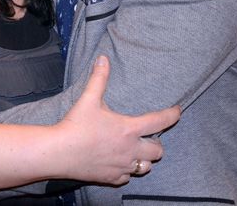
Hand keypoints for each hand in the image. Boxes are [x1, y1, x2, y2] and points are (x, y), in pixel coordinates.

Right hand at [54, 55, 179, 185]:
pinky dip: (126, 171)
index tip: (177, 111)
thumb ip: (99, 78)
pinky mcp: (111, 178)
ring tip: (135, 151)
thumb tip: (103, 59)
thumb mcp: (89, 99)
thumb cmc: (76, 126)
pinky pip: (127, 178)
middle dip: (156, 143)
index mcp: (129, 129)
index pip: (160, 121)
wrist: (59, 153)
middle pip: (158, 151)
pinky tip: (118, 164)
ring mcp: (122, 166)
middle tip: (148, 136)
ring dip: (144, 159)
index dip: (172, 115)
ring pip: (146, 167)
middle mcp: (130, 149)